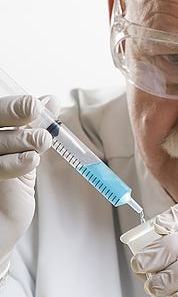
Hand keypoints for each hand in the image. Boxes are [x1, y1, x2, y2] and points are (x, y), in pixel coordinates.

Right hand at [0, 94, 59, 275]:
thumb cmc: (7, 196)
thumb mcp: (22, 159)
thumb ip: (31, 130)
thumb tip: (51, 100)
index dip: (11, 105)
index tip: (36, 104)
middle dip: (11, 111)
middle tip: (34, 109)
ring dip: (19, 138)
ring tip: (41, 140)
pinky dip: (12, 162)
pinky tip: (30, 160)